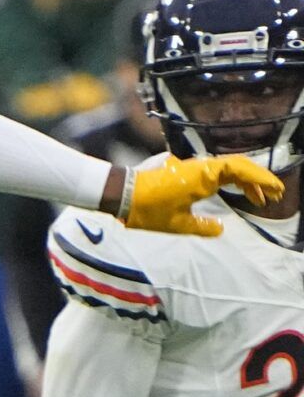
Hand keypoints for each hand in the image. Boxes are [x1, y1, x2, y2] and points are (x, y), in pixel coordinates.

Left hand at [123, 154, 283, 235]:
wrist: (122, 195)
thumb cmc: (147, 209)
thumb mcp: (177, 224)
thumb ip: (202, 227)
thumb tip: (221, 229)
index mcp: (203, 176)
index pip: (240, 170)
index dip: (260, 179)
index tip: (274, 190)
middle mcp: (201, 168)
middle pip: (239, 167)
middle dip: (258, 180)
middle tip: (272, 196)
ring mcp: (194, 169)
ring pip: (229, 169)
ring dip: (246, 181)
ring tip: (259, 198)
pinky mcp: (187, 173)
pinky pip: (216, 173)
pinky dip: (230, 181)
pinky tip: (236, 192)